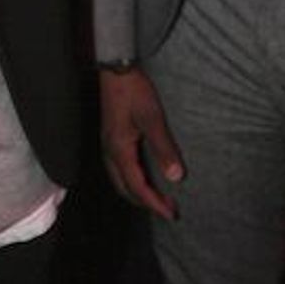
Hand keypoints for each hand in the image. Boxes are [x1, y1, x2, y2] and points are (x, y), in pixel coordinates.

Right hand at [100, 65, 184, 219]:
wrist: (115, 70)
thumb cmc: (134, 91)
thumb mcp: (152, 118)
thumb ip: (163, 147)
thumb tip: (176, 177)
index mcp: (119, 150)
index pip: (137, 187)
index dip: (155, 204)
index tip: (171, 214)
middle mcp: (110, 152)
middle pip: (125, 189)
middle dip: (146, 202)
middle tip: (167, 208)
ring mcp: (108, 145)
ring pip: (120, 181)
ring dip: (138, 193)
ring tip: (157, 197)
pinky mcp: (111, 138)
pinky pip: (119, 169)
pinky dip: (132, 180)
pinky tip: (143, 175)